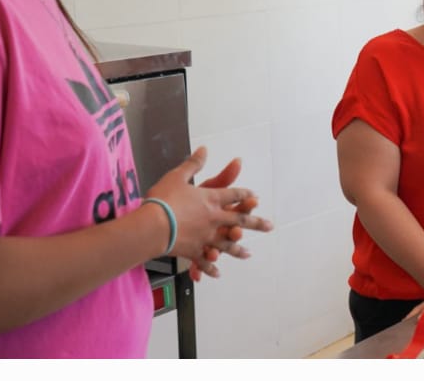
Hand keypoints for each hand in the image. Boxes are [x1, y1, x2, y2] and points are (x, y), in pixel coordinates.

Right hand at [146, 147, 272, 278]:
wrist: (152, 226)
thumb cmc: (164, 199)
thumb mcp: (179, 176)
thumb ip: (193, 164)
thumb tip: (204, 149)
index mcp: (212, 199)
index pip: (234, 195)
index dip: (245, 195)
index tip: (255, 198)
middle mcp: (214, 218)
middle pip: (239, 220)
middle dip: (256, 223)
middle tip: (270, 227)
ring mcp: (205, 237)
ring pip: (227, 244)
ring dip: (238, 249)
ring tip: (248, 254)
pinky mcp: (193, 252)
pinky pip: (205, 261)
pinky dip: (211, 267)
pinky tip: (217, 273)